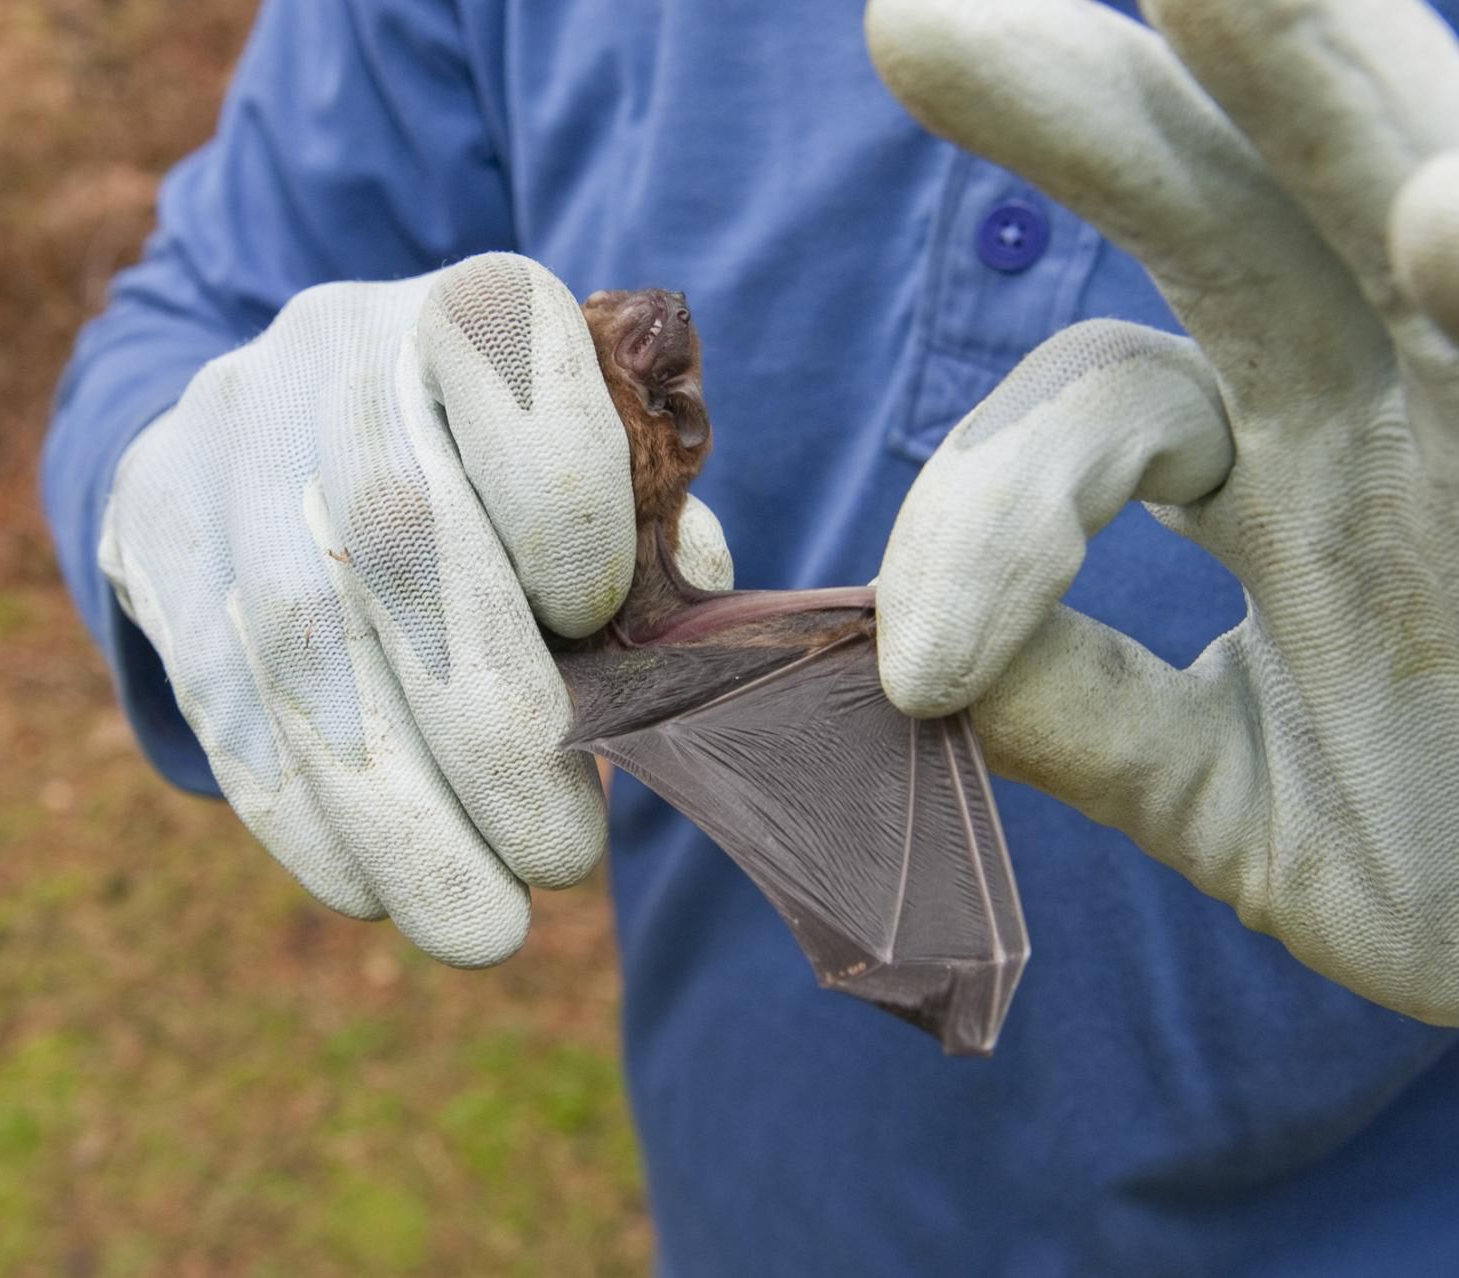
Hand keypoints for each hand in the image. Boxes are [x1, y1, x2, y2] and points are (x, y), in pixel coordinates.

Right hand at [100, 253, 730, 965]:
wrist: (301, 408)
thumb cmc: (496, 464)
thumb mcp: (587, 466)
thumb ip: (644, 541)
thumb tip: (676, 654)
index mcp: (468, 304)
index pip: (508, 355)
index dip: (562, 501)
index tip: (597, 624)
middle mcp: (333, 349)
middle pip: (396, 529)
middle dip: (486, 722)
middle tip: (563, 860)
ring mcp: (223, 435)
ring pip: (296, 636)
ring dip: (393, 809)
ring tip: (478, 926)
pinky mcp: (153, 524)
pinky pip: (216, 683)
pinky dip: (295, 810)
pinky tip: (362, 891)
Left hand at [866, 0, 1458, 1020]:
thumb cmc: (1457, 859)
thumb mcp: (1236, 801)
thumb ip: (1086, 718)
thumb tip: (921, 662)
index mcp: (1276, 458)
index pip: (1097, 399)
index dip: (994, 508)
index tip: (927, 672)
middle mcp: (1384, 394)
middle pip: (1227, 204)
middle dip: (1095, 109)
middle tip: (905, 16)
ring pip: (1402, 186)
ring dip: (1313, 76)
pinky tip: (1443, 224)